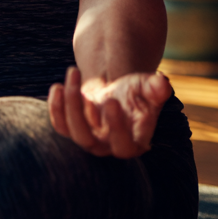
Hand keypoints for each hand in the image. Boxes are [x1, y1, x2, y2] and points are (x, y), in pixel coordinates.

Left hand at [47, 66, 169, 158]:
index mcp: (133, 142)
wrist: (117, 93)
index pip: (123, 146)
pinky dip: (55, 107)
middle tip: (86, 91)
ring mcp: (88, 139)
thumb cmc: (136, 93)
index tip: (111, 100)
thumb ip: (156, 88)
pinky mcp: (72, 129)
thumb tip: (162, 83)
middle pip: (89, 142)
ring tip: (73, 72)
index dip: (116, 127)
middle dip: (81, 115)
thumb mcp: (147, 88)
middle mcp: (108, 146)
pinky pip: (60, 125)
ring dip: (69, 102)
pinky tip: (57, 86)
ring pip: (73, 131)